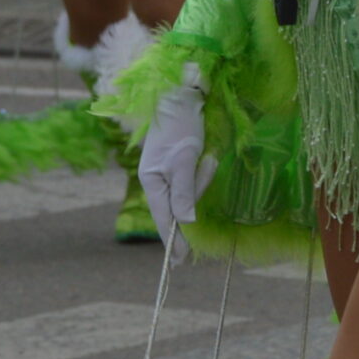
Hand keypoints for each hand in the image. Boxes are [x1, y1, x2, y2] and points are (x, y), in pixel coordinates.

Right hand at [137, 66, 214, 247]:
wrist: (181, 96)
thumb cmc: (180, 125)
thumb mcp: (184, 158)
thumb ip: (184, 190)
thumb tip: (186, 222)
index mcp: (151, 181)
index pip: (164, 218)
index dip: (173, 240)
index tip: (181, 263)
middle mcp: (156, 181)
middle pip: (180, 204)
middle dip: (198, 188)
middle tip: (206, 163)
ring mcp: (166, 174)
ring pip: (190, 192)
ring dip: (203, 176)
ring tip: (207, 155)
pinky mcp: (178, 167)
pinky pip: (193, 180)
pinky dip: (202, 172)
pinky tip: (206, 156)